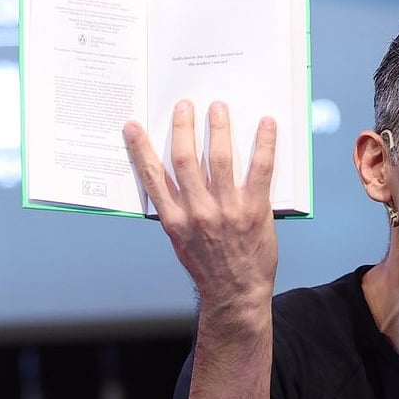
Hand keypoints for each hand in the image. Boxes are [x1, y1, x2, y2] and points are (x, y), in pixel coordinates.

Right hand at [123, 100, 277, 310]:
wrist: (236, 294)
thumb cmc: (208, 268)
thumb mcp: (180, 242)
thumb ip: (175, 211)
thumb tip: (169, 179)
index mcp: (174, 220)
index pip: (152, 177)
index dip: (141, 149)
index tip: (133, 126)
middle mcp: (198, 212)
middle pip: (186, 159)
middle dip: (183, 127)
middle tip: (184, 105)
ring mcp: (227, 210)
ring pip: (221, 159)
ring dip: (219, 128)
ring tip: (218, 107)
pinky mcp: (255, 210)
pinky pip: (261, 170)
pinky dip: (264, 144)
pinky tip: (265, 124)